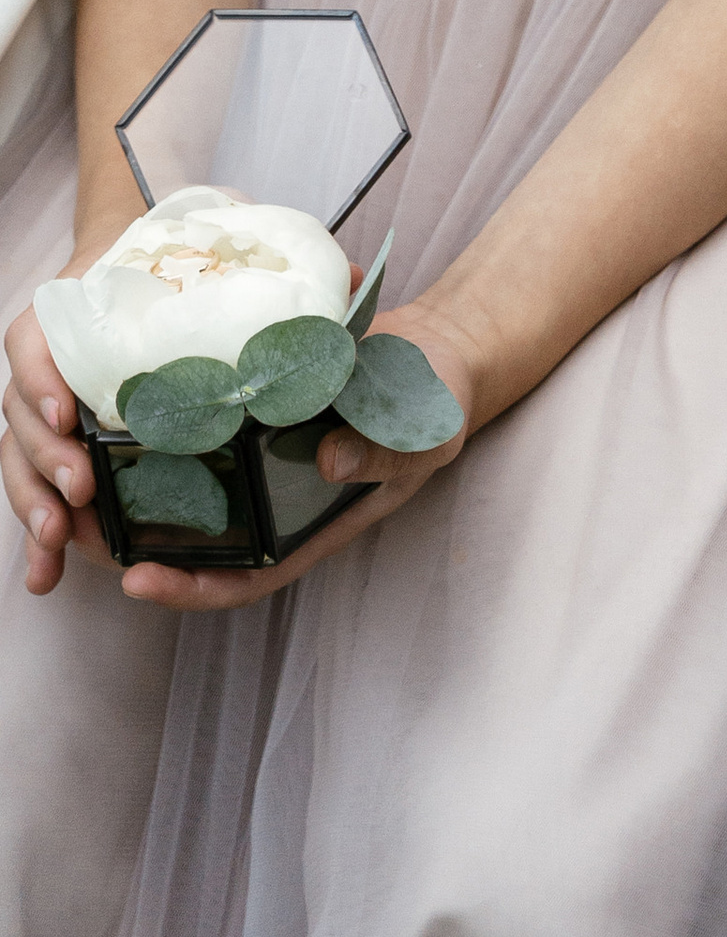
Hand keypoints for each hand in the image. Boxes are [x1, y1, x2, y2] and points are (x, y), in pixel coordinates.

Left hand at [4, 291, 472, 608]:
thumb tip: (329, 459)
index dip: (191, 589)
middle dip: (133, 545)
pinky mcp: (255, 409)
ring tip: (77, 479)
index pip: (244, 578)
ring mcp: (264, 456)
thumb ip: (381, 450)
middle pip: (199, 542)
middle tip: (76, 529)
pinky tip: (123, 410)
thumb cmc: (436, 403)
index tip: (138, 581)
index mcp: (313, 522)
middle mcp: (278, 498)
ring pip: (188, 493)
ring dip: (131, 494)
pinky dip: (162, 433)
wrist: (439, 347)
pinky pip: (201, 434)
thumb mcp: (421, 435)